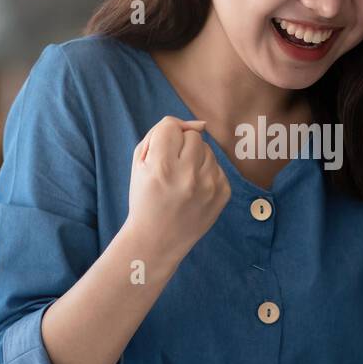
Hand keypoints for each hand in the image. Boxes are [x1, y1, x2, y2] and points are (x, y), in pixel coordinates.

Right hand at [124, 115, 230, 261]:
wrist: (156, 239)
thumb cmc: (144, 198)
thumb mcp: (139, 163)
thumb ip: (161, 132)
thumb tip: (200, 124)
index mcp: (162, 166)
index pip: (171, 127)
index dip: (165, 138)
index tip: (161, 155)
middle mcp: (188, 175)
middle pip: (193, 136)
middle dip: (182, 148)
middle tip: (172, 169)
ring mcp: (209, 186)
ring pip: (208, 150)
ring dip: (196, 160)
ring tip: (183, 181)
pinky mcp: (223, 194)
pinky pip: (219, 168)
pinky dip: (207, 175)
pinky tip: (194, 191)